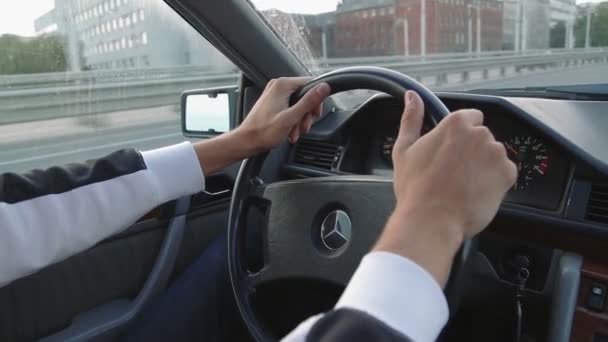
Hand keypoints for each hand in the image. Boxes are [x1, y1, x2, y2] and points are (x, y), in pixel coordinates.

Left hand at [238, 77, 330, 150]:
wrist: (247, 141)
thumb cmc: (264, 132)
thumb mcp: (291, 117)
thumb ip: (309, 101)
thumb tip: (324, 87)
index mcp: (282, 85)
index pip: (310, 84)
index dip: (316, 101)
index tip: (315, 114)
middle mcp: (278, 86)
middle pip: (305, 95)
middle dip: (306, 114)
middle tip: (304, 127)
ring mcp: (275, 94)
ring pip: (298, 104)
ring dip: (300, 120)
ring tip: (295, 132)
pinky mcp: (273, 103)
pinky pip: (290, 108)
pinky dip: (292, 120)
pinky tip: (290, 131)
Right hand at [374, 91, 516, 285]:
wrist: (431, 221)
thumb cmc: (415, 188)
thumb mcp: (404, 149)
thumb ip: (411, 118)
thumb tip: (411, 96)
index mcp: (456, 123)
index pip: (471, 117)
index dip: (459, 136)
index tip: (450, 152)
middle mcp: (480, 134)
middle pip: (482, 137)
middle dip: (472, 151)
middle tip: (453, 172)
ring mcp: (496, 154)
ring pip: (493, 156)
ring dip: (483, 167)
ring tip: (463, 185)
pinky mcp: (507, 174)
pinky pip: (505, 174)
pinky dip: (494, 183)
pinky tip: (475, 193)